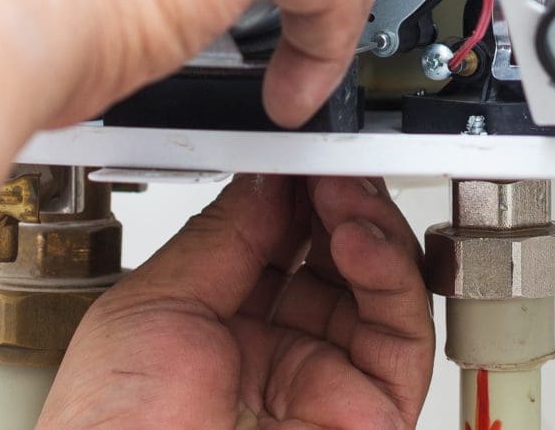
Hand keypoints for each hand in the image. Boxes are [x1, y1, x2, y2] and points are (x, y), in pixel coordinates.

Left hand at [40, 176, 435, 429]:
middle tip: (332, 164)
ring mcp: (324, 389)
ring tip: (343, 195)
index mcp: (219, 334)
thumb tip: (270, 177)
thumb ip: (221, 236)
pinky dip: (392, 278)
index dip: (299, 193)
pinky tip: (355, 239)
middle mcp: (277, 361)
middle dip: (342, 201)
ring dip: (371, 228)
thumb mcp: (150, 308)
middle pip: (341, 261)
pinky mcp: (369, 418)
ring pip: (385, 292)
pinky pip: (404, 338)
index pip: (283, 245)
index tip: (304, 151)